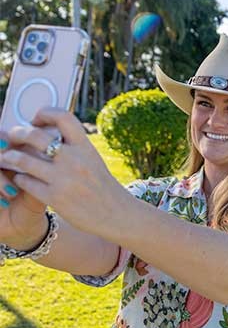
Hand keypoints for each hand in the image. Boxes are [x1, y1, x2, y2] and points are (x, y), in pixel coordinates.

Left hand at [0, 108, 125, 236]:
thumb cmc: (103, 187)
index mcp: (86, 147)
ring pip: (23, 160)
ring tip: (7, 158)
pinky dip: (19, 178)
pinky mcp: (55, 198)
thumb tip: (48, 134)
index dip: (44, 113)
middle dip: (17, 134)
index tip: (36, 120)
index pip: (63, 117)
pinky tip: (21, 178)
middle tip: (13, 137)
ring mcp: (64, 179)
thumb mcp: (93, 161)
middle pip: (34, 135)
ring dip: (10, 157)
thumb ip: (74, 148)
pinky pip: (25, 182)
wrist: (117, 214)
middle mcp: (75, 160)